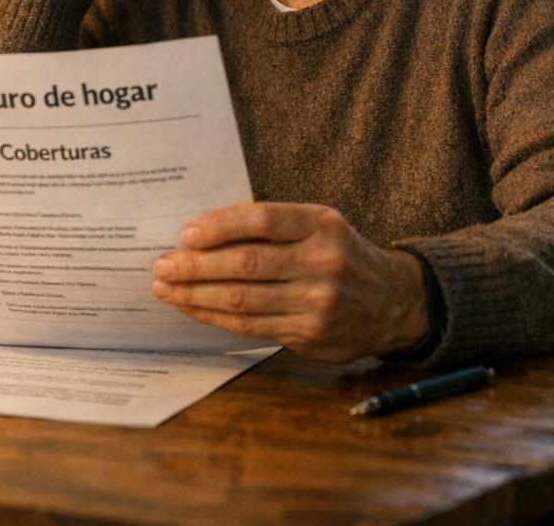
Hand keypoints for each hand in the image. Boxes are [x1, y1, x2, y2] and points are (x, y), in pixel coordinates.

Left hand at [150, 202, 429, 362]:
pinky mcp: (308, 334)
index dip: (219, 226)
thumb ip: (272, 226)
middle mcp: (322, 261)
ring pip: (243, 299)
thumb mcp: (318, 225)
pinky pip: (250, 325)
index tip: (185, 234)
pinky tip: (191, 307)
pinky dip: (214, 316)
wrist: (392, 301)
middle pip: (246, 263)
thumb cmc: (338, 253)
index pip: (261, 220)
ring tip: (165, 288)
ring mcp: (317, 301)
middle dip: (195, 265)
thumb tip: (202, 230)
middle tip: (161, 265)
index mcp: (321, 223)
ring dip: (196, 295)